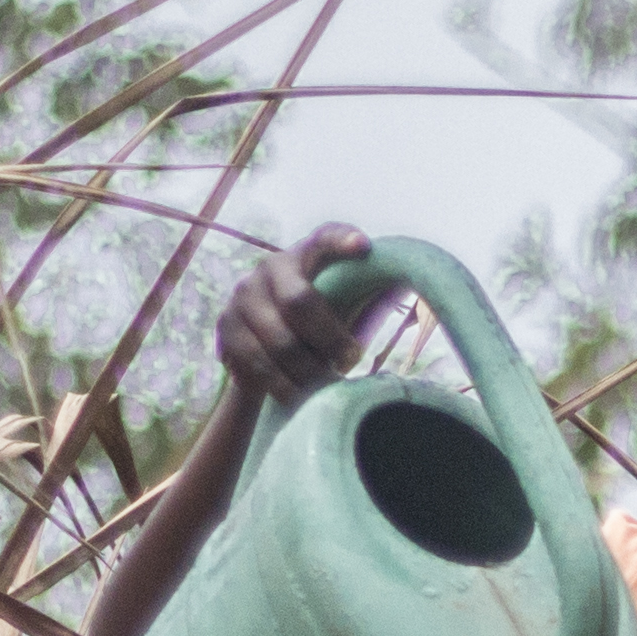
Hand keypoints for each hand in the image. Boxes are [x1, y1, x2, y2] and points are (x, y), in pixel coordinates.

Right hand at [218, 223, 387, 404]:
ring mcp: (242, 296)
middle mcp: (269, 268)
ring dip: (310, 370)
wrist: (259, 342)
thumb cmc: (317, 320)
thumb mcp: (339, 302)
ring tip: (329, 386)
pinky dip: (285, 386)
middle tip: (351, 360)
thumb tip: (411, 288)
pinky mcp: (226, 327)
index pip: (324, 239)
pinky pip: (258, 364)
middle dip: (330, 337)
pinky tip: (302, 396)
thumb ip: (363, 293)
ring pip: (279, 341)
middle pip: (300, 300)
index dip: (341, 240)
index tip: (364, 248)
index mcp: (304, 254)